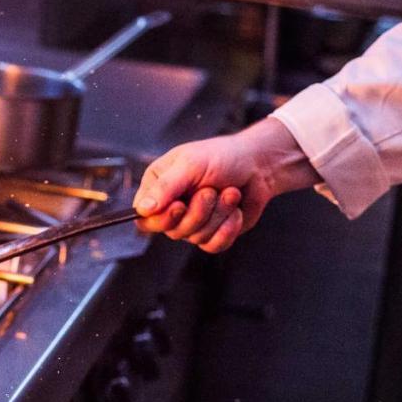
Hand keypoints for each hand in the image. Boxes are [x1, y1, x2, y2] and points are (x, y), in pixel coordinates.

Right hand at [134, 118, 317, 252]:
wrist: (259, 166)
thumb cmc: (223, 156)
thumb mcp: (190, 164)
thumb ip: (165, 187)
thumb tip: (143, 209)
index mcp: (159, 187)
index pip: (144, 217)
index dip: (161, 218)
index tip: (179, 206)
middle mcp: (172, 207)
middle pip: (172, 230)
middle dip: (198, 212)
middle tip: (211, 191)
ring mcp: (192, 222)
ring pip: (195, 237)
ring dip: (218, 215)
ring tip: (229, 193)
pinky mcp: (212, 234)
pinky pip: (213, 245)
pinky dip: (227, 229)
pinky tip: (235, 211)